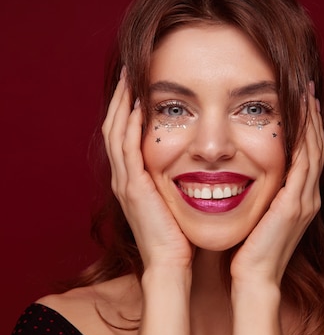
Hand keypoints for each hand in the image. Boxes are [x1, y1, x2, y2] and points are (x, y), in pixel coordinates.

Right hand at [102, 69, 193, 270]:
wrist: (171, 265)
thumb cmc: (179, 234)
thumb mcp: (174, 199)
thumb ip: (176, 178)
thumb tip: (197, 159)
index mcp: (133, 177)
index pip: (124, 132)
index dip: (128, 106)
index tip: (139, 82)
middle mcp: (123, 176)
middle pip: (114, 125)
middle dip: (120, 97)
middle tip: (128, 69)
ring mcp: (124, 181)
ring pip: (115, 132)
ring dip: (121, 102)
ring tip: (129, 76)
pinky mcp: (132, 187)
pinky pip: (125, 148)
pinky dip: (128, 124)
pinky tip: (136, 104)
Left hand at [230, 83, 323, 286]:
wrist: (254, 279)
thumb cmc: (250, 250)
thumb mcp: (259, 215)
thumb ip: (260, 195)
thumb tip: (242, 173)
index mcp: (299, 198)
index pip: (307, 155)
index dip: (306, 128)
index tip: (300, 103)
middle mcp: (307, 197)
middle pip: (316, 147)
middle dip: (312, 118)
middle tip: (308, 90)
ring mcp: (304, 201)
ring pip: (313, 151)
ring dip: (310, 122)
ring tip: (306, 96)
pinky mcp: (294, 205)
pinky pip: (303, 164)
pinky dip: (303, 140)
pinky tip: (298, 121)